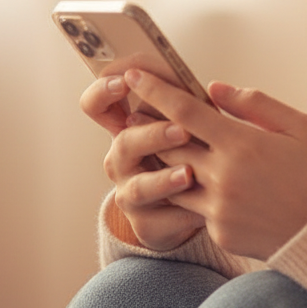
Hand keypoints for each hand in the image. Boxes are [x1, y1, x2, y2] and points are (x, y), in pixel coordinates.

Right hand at [80, 75, 205, 251]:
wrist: (191, 206)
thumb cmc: (193, 152)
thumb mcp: (189, 124)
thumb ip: (188, 105)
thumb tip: (209, 86)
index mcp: (129, 127)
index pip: (97, 105)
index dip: (103, 92)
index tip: (125, 82)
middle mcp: (122, 160)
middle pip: (124, 143)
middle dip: (154, 135)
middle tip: (183, 131)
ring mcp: (131, 194)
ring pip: (140, 187)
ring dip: (164, 180)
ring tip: (189, 174)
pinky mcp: (147, 225)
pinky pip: (163, 220)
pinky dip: (184, 215)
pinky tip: (204, 211)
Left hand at [124, 69, 306, 259]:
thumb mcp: (299, 126)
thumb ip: (255, 104)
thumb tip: (214, 88)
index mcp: (242, 144)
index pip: (185, 111)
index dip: (155, 91)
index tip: (133, 75)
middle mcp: (223, 176)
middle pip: (169, 144)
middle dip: (148, 125)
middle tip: (134, 110)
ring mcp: (218, 208)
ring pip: (173, 179)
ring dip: (162, 161)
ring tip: (155, 145)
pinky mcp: (219, 232)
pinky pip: (194, 207)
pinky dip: (191, 191)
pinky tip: (193, 182)